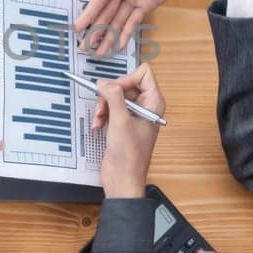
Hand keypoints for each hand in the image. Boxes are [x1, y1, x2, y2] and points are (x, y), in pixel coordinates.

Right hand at [75, 0, 203, 55]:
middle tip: (83, 46)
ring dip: (108, 35)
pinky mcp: (147, 5)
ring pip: (117, 20)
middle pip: (106, 12)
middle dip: (95, 29)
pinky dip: (126, 33)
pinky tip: (119, 45)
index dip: (90, 12)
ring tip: (98, 52)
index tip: (78, 26)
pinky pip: (134, 21)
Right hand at [92, 64, 164, 198]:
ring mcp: (133, 115)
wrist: (122, 178)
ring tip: (99, 119)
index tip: (114, 90)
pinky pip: (110, 108)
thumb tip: (104, 82)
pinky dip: (102, 114)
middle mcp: (146, 106)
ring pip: (115, 96)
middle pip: (126, 84)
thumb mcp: (120, 121)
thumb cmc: (129, 156)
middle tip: (103, 107)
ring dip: (103, 106)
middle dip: (110, 95)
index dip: (126, 79)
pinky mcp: (122, 123)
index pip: (143, 74)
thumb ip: (113, 97)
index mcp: (154, 103)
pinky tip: (98, 125)